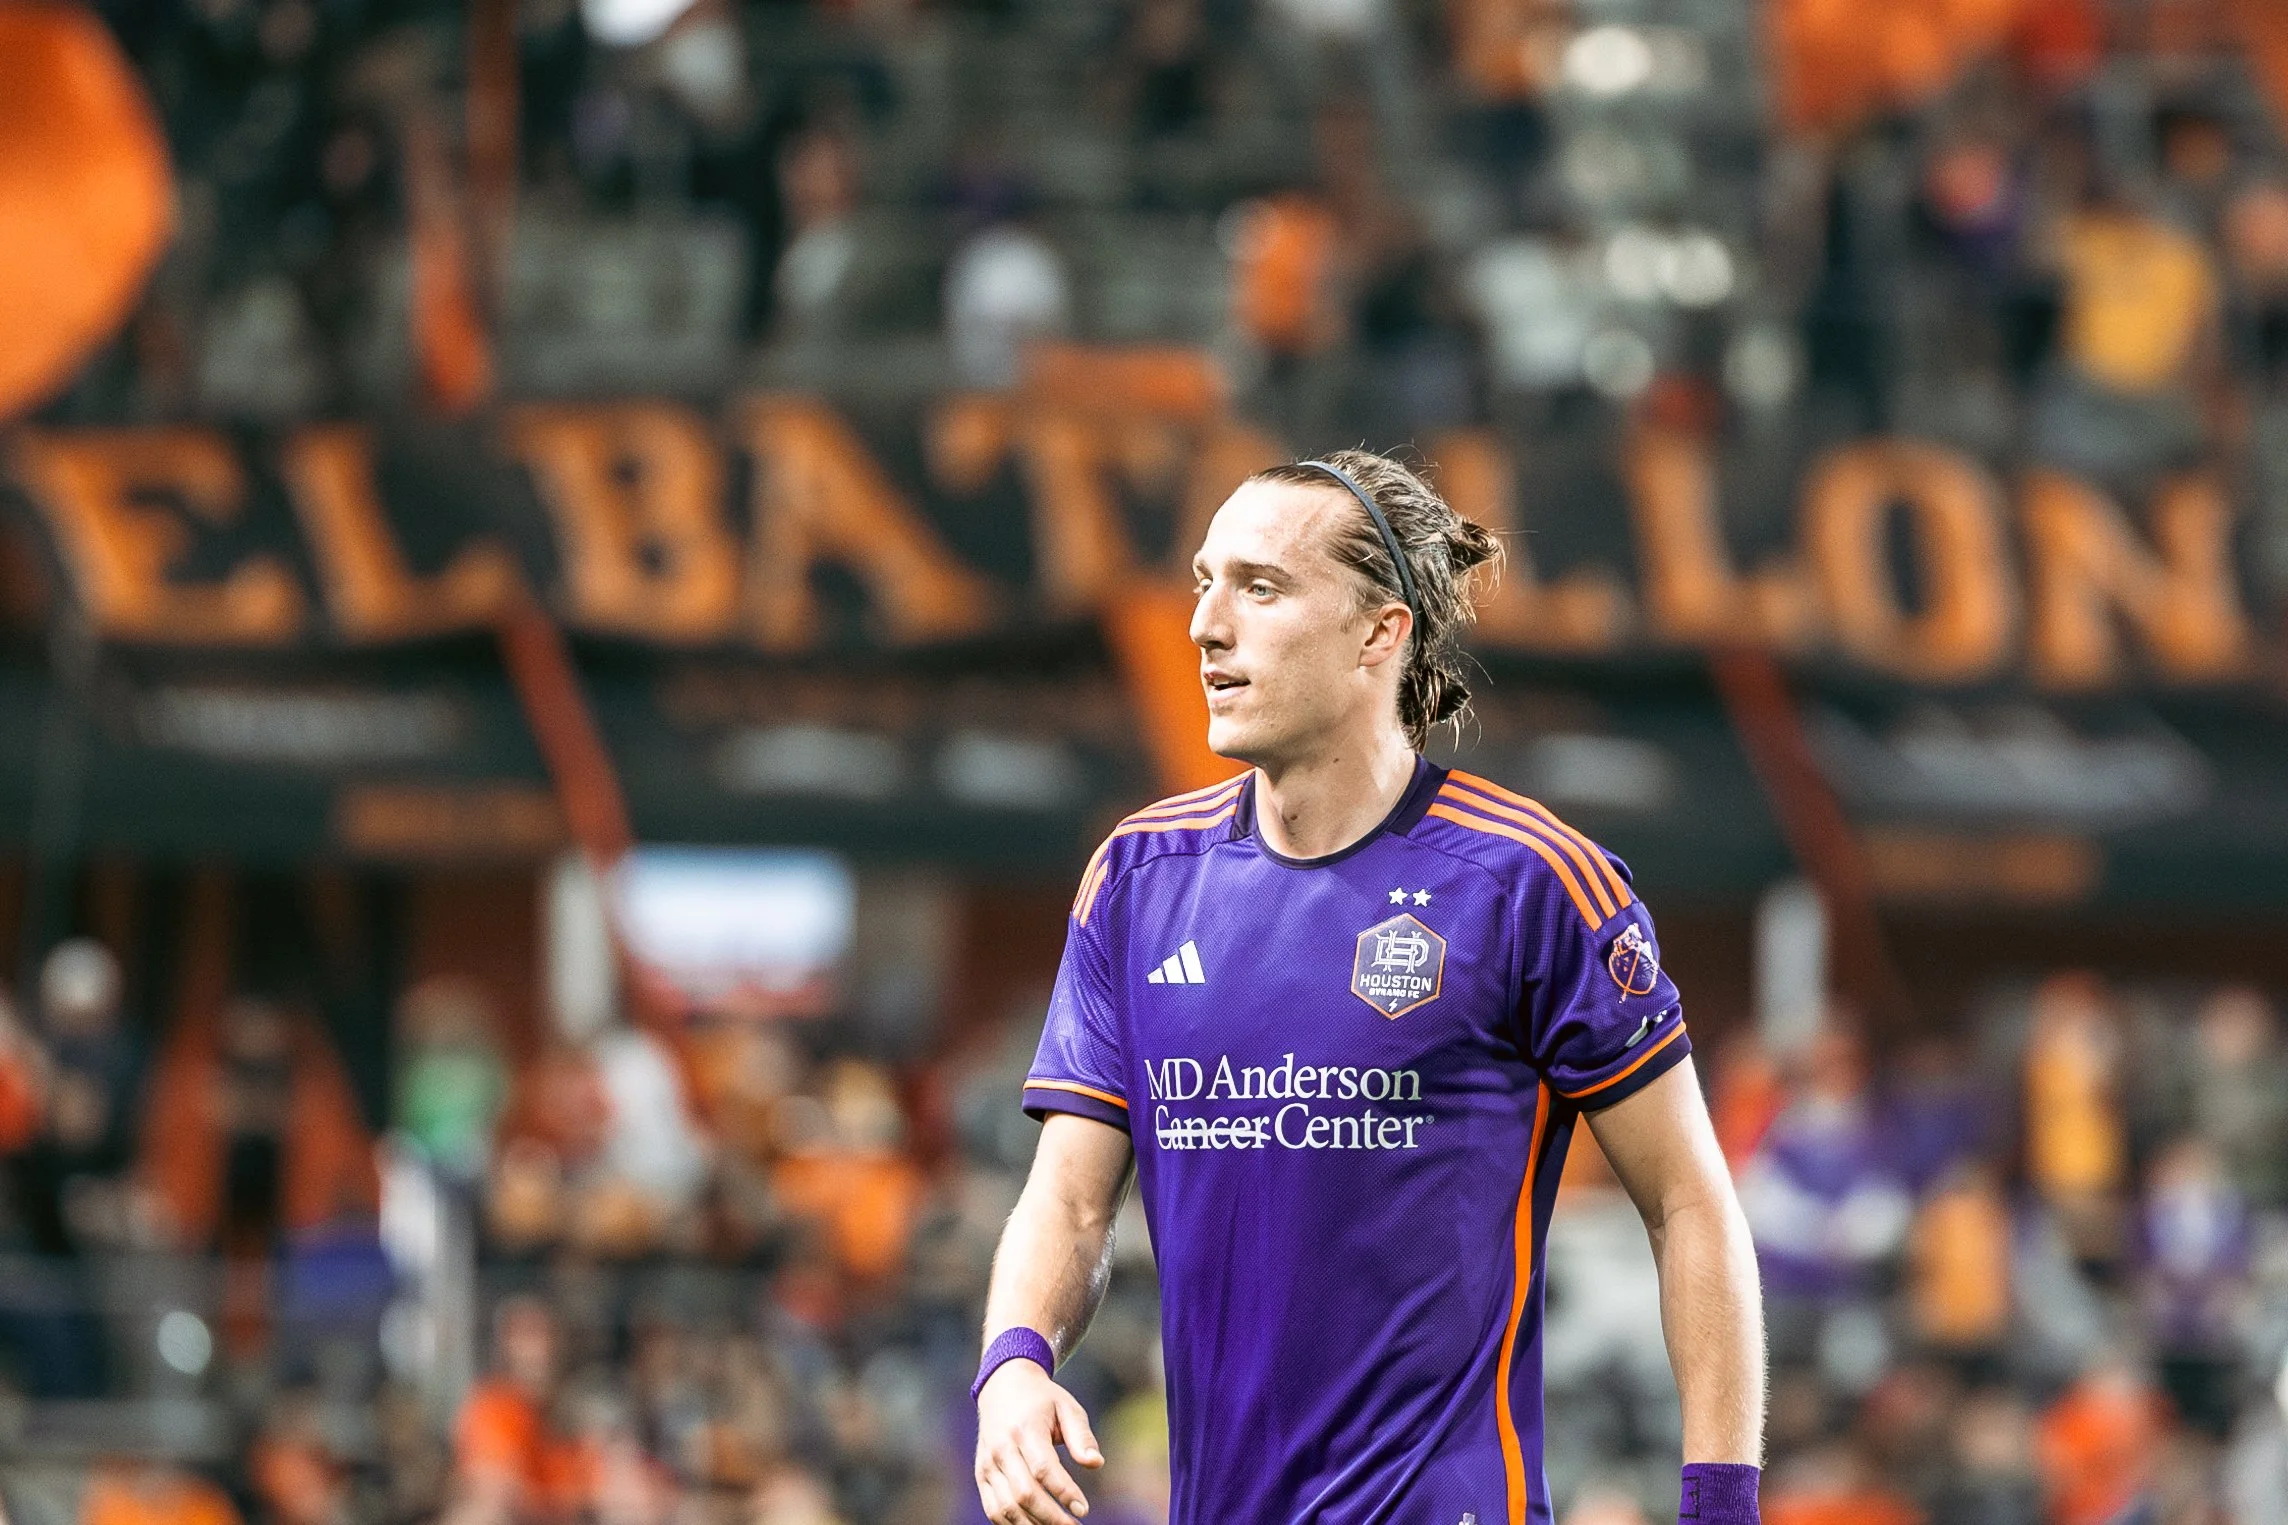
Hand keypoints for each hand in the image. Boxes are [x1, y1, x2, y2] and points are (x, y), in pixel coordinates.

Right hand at [973, 1357, 1102, 1524]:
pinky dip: (1013, 1524)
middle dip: (1051, 1517)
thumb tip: (1096, 1464)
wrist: (1002, 1387)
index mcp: (1024, 1429)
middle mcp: (1001, 1448)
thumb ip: (1081, 1436)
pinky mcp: (981, 1475)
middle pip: (1024, 1494)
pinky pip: (993, 1509)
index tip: (1083, 1509)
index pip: (1043, 1469)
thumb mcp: (1067, 1407)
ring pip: (1006, 1507)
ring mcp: (987, 1464)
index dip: (1063, 1492)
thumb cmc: (1042, 1400)